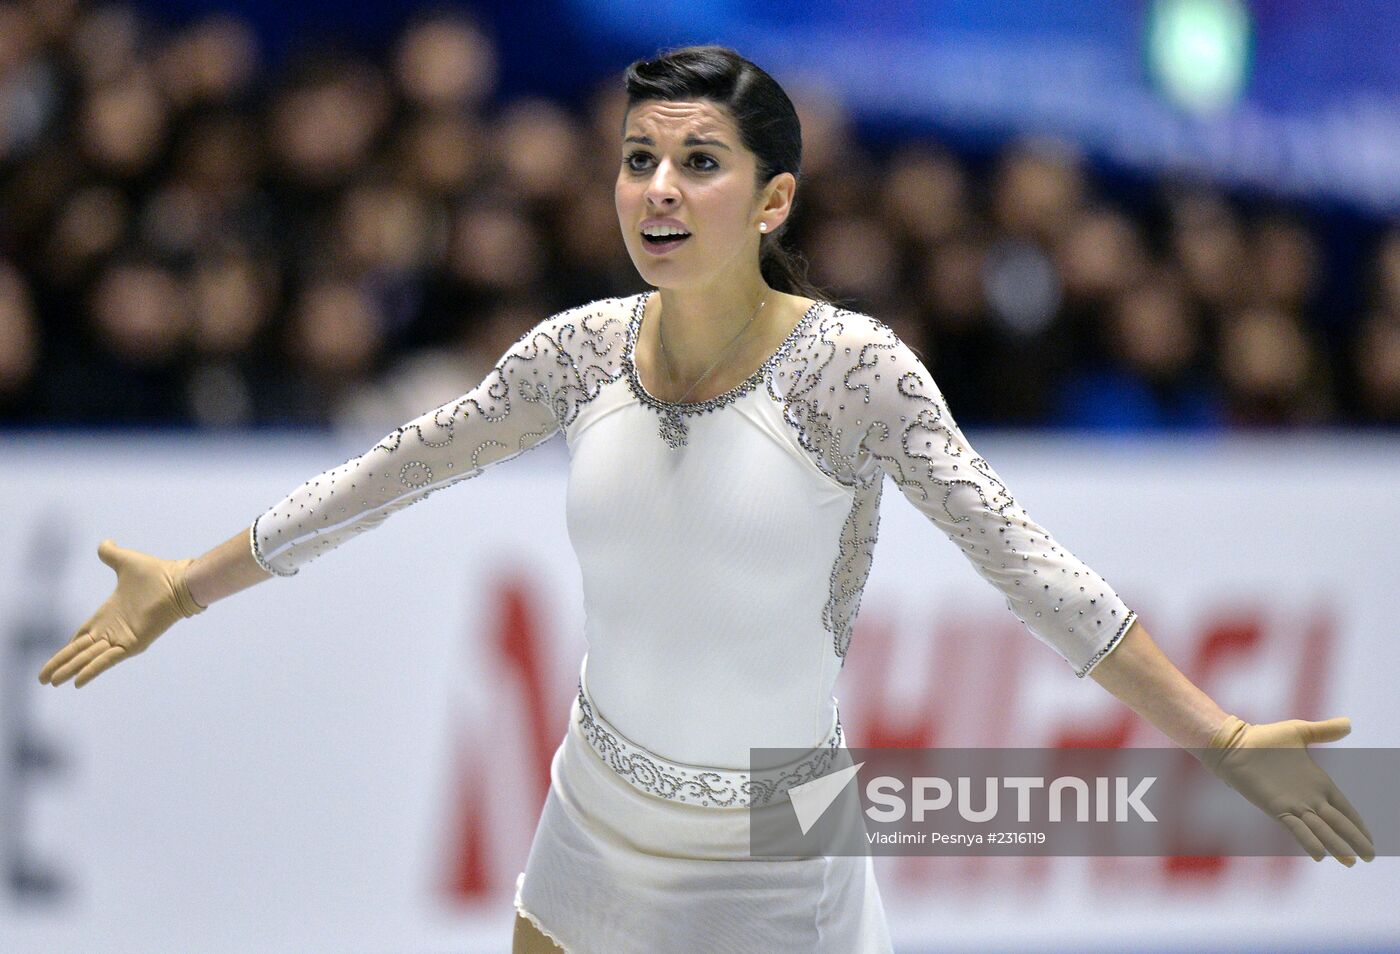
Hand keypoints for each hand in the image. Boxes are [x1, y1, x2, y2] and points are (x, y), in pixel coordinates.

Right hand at [39, 539, 205, 687]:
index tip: (54, 659)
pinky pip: (107, 660)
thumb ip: (111, 554)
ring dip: (70, 670)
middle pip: (80, 651)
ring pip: (89, 658)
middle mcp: (113, 629)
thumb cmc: (158, 573)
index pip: (83, 635)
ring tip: (51, 683)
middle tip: (41, 679)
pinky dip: (92, 670)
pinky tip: (77, 682)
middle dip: (61, 663)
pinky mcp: (133, 644)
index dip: (68, 647)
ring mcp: (123, 638)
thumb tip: (105, 543)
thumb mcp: (126, 562)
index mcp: (109, 614)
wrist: (179, 581)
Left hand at [1203, 715, 1374, 865]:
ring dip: (1336, 846)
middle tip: (1369, 858)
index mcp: (1319, 783)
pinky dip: (1308, 840)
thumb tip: (1349, 723)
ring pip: (1320, 829)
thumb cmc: (1264, 738)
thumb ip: (1324, 731)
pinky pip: (1296, 828)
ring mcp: (1294, 805)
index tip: (1371, 840)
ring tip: (1350, 862)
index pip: (1345, 809)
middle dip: (1354, 840)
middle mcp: (1309, 798)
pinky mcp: (1277, 808)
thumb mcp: (1299, 731)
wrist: (1234, 744)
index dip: (1358, 824)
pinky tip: (1320, 855)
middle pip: (1338, 823)